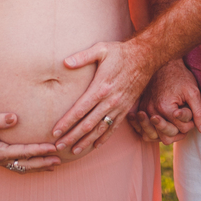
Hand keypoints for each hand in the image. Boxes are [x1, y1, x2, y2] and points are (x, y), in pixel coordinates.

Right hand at [0, 112, 60, 172]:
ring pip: (22, 166)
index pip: (23, 152)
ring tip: (52, 165)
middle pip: (26, 164)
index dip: (39, 150)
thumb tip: (14, 117)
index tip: (52, 148)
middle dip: (43, 163)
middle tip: (59, 161)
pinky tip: (35, 163)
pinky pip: (17, 164)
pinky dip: (28, 164)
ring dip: (37, 166)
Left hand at [51, 40, 154, 155]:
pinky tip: (95, 146)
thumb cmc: (120, 53)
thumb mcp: (101, 49)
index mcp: (100, 88)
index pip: (80, 110)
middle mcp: (109, 101)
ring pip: (99, 129)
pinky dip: (104, 138)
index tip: (55, 132)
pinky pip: (113, 127)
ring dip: (86, 142)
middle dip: (72, 137)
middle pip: (87, 124)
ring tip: (74, 151)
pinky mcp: (125, 109)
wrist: (145, 58)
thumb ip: (83, 57)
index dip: (66, 122)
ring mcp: (118, 107)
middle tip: (58, 147)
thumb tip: (65, 62)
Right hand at [130, 59, 200, 143]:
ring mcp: (144, 111)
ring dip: (168, 133)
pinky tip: (165, 124)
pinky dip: (156, 132)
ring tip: (176, 121)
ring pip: (155, 137)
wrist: (163, 64)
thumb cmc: (179, 76)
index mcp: (164, 107)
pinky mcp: (141, 110)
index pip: (182, 129)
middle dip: (180, 128)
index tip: (190, 107)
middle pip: (168, 136)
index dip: (191, 121)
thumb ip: (200, 112)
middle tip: (183, 113)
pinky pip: (145, 132)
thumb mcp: (194, 92)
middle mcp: (151, 111)